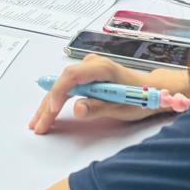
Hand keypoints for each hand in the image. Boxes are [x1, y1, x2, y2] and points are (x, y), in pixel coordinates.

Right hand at [29, 56, 189, 133]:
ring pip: (62, 86)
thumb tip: (77, 109)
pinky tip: (47, 113)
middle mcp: (92, 65)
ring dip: (49, 105)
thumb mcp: (122, 107)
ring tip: (37, 123)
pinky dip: (57, 102)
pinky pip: (67, 88)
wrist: (152, 91)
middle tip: (39, 125)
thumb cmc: (140, 97)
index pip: (71, 76)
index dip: (59, 92)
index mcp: (101, 68)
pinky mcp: (87, 77)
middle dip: (49, 105)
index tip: (53, 110)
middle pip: (62, 82)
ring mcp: (88, 70)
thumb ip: (98, 107)